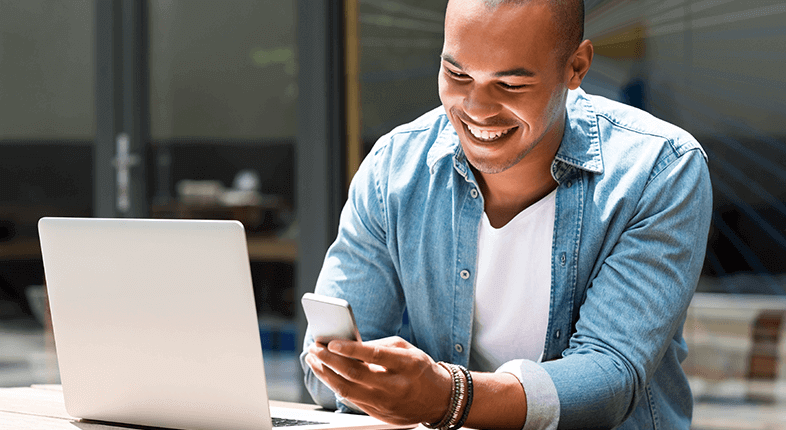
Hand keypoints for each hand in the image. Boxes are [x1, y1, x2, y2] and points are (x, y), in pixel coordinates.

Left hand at [305, 336, 451, 424]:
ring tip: (314, 361)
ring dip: (326, 374)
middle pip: (355, 374)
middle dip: (330, 360)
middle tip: (315, 348)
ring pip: (347, 390)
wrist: (439, 399)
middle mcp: (396, 386)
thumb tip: (350, 345)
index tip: (332, 342)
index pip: (375, 355)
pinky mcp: (379, 414)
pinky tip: (328, 375)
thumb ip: (380, 346)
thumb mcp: (407, 349)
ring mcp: (386, 403)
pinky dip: (336, 386)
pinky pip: (352, 400)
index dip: (351, 349)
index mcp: (407, 365)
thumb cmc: (420, 369)